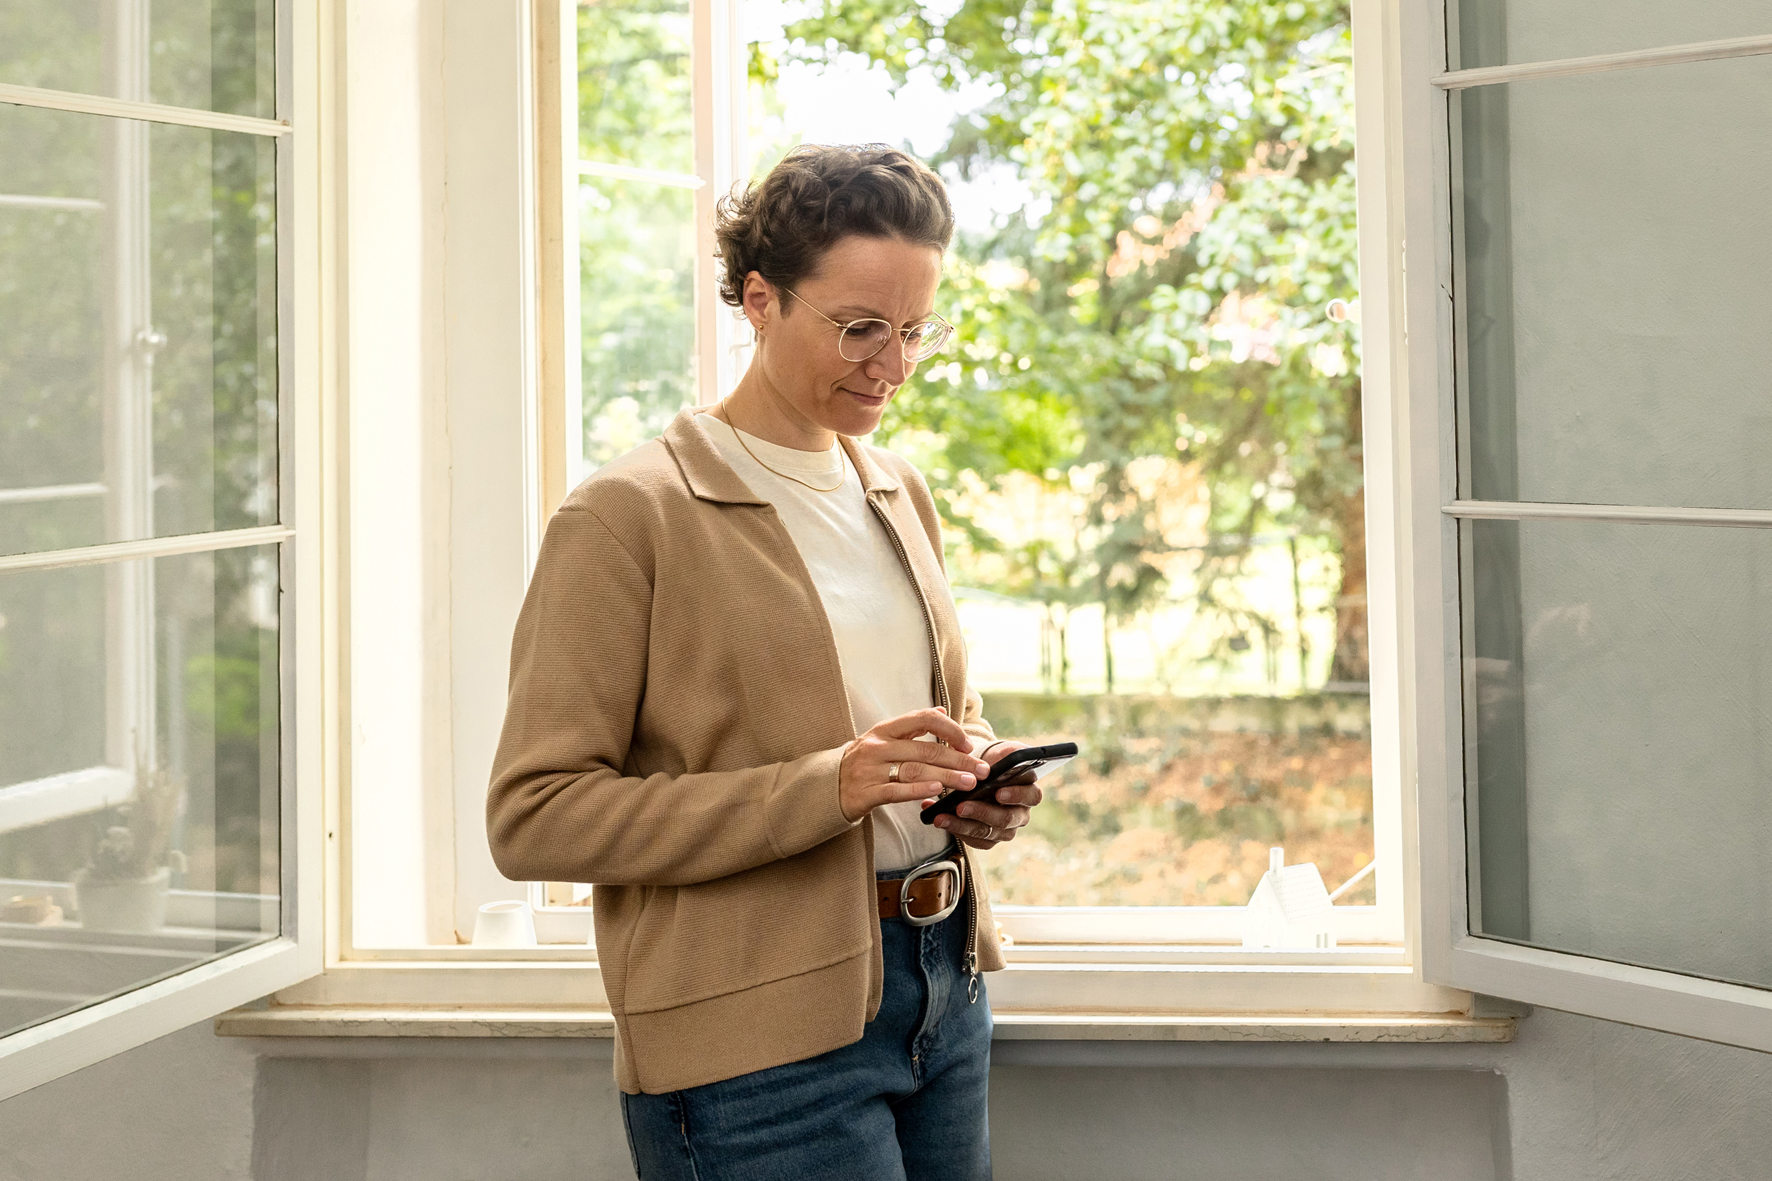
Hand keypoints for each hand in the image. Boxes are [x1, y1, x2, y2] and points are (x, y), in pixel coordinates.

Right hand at [838, 708, 991, 823]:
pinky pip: (896, 791)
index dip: (949, 730)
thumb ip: (912, 727)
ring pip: (915, 771)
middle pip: (925, 750)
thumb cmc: (863, 763)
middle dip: (958, 760)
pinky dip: (919, 790)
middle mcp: (877, 746)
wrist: (825, 787)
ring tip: (969, 783)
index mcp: (884, 729)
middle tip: (982, 770)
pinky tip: (938, 791)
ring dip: (947, 777)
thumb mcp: (883, 738)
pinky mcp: (865, 793)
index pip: (922, 719)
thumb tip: (941, 711)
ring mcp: (870, 770)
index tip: (968, 744)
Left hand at [929, 739, 1043, 850]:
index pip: (1031, 796)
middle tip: (961, 806)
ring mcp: (1005, 830)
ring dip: (963, 824)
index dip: (1016, 796)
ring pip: (987, 832)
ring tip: (942, 816)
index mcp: (1030, 792)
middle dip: (982, 812)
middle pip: (1006, 819)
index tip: (998, 792)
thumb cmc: (995, 762)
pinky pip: (974, 840)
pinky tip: (940, 819)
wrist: (979, 773)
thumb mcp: (1004, 752)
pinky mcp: (988, 839)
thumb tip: (1013, 758)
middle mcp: (1020, 814)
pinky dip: (956, 830)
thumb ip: (1012, 753)